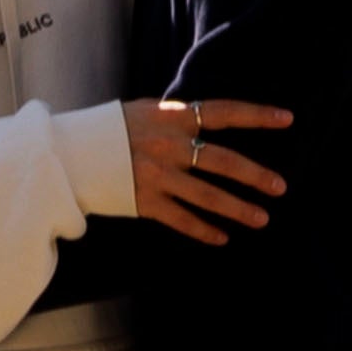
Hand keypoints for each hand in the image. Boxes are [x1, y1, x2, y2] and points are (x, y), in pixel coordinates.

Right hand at [123, 97, 290, 243]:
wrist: (63, 154)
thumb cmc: (107, 130)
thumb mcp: (144, 112)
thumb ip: (178, 119)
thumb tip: (210, 120)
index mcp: (170, 117)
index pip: (222, 112)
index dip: (256, 115)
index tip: (287, 119)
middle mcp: (167, 145)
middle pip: (224, 161)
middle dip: (256, 176)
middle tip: (281, 187)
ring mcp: (156, 175)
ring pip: (208, 196)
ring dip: (238, 209)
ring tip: (262, 218)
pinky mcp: (144, 201)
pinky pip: (182, 219)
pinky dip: (204, 231)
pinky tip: (223, 238)